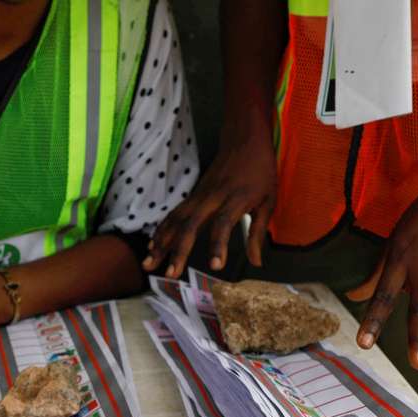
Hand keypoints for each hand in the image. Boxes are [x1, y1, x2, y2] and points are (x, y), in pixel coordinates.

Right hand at [144, 122, 276, 277]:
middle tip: (171, 274)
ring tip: (149, 264)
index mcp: (236, 200)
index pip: (223, 224)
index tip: (214, 266)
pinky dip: (161, 230)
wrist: (244, 140)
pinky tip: (152, 245)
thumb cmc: (260, 172)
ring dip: (161, 243)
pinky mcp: (192, 195)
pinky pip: (173, 214)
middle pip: (191, 225)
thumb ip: (258, 233)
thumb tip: (256, 262)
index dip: (218, 245)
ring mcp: (199, 196)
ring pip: (176, 220)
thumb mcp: (268, 202)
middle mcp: (213, 198)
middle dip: (178, 251)